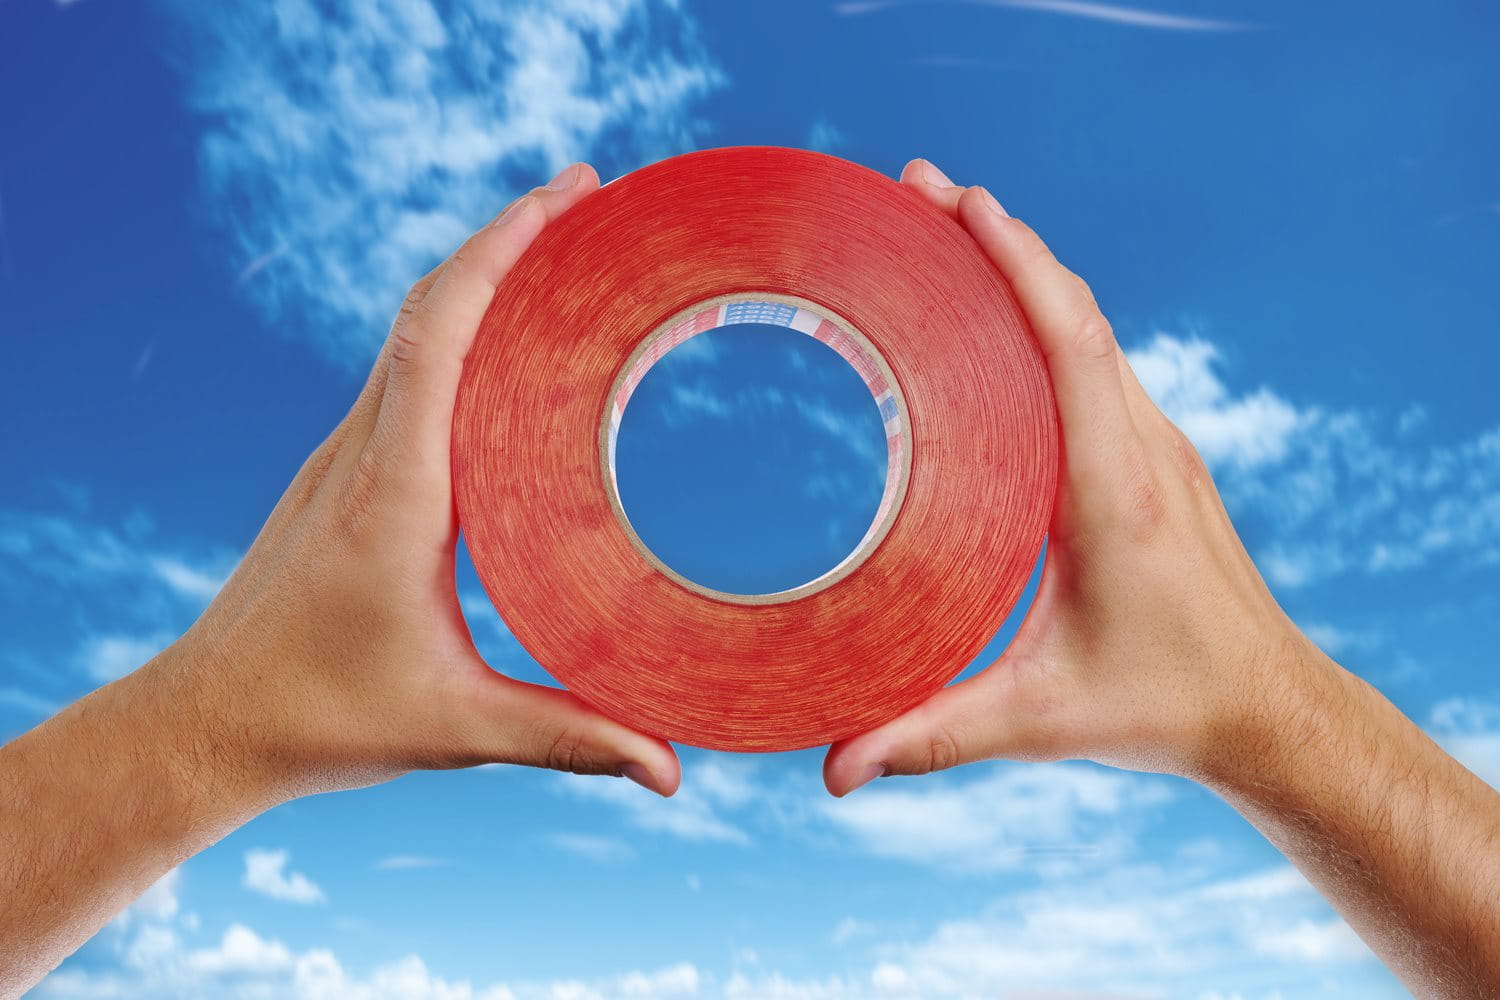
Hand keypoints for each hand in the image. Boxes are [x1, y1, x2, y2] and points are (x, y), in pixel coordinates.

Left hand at [141, 161, 679, 805]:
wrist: (208, 722)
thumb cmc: (319, 717)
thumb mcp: (455, 729)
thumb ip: (566, 737)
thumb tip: (669, 766)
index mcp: (397, 492)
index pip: (440, 335)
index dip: (501, 251)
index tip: (567, 198)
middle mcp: (365, 453)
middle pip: (429, 306)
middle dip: (510, 237)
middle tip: (593, 199)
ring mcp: (346, 457)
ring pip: (410, 331)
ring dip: (481, 275)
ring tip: (564, 250)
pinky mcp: (344, 474)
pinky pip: (402, 372)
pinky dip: (457, 328)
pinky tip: (506, 343)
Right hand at [824, 158, 1331, 794]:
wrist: (1267, 710)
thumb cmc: (1164, 704)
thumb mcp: (1041, 718)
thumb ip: (932, 736)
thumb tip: (834, 769)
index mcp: (1112, 489)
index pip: (1068, 342)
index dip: (1014, 263)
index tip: (959, 201)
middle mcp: (1142, 448)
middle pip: (1074, 309)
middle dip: (997, 240)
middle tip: (917, 189)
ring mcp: (1157, 447)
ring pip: (1092, 327)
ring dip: (1026, 269)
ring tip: (950, 227)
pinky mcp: (1158, 460)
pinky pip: (1100, 360)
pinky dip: (1049, 314)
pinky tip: (1003, 316)